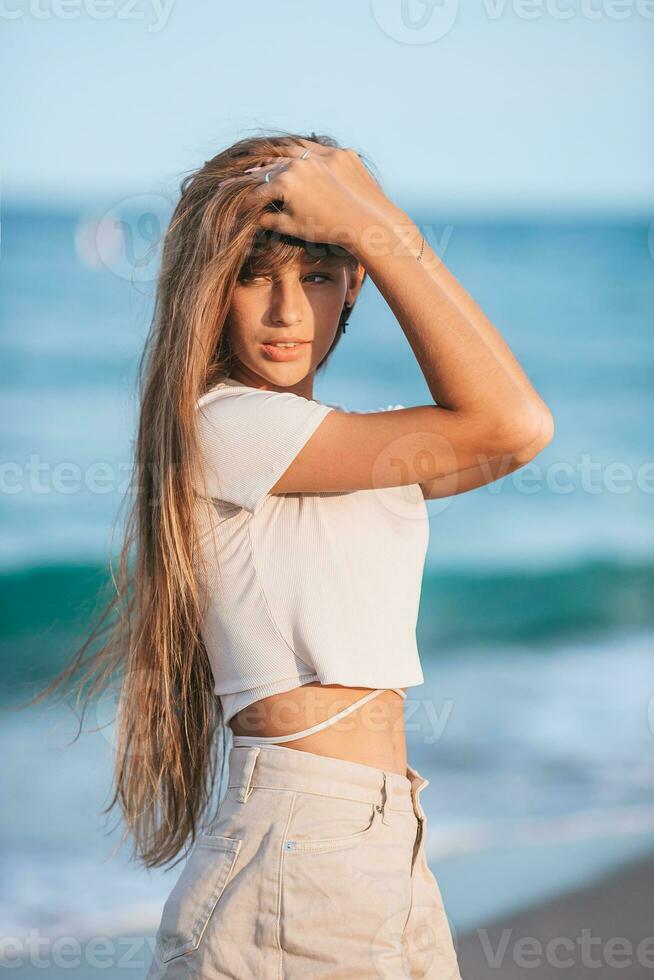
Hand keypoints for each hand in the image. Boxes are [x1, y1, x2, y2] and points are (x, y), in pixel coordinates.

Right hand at [220, 139, 395, 251]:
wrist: (368, 224)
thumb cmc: (327, 230)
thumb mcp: (294, 227)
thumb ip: (271, 220)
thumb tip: (256, 218)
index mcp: (286, 182)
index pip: (260, 190)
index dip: (248, 199)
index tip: (238, 203)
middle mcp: (301, 163)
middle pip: (274, 166)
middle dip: (257, 174)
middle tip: (243, 175)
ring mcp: (324, 155)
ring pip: (295, 151)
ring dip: (280, 157)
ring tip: (269, 161)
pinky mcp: (343, 154)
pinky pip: (319, 149)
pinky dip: (306, 152)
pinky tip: (298, 154)